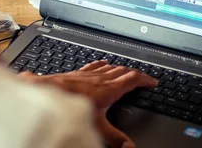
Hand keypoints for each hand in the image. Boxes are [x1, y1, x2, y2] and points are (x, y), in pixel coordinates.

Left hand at [19, 60, 157, 147]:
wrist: (48, 92)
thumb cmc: (70, 106)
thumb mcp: (97, 126)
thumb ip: (115, 138)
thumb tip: (129, 147)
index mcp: (109, 89)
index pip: (133, 79)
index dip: (145, 79)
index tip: (153, 81)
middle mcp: (100, 78)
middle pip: (123, 70)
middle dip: (136, 73)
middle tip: (143, 77)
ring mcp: (89, 74)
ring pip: (110, 67)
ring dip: (121, 68)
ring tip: (127, 70)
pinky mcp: (78, 73)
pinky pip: (95, 65)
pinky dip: (103, 64)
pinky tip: (102, 62)